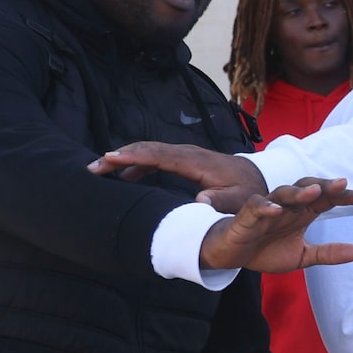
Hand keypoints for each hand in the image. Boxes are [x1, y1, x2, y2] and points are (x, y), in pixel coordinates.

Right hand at [92, 140, 267, 208]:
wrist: (260, 181)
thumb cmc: (250, 193)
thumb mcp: (241, 200)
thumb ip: (222, 201)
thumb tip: (199, 203)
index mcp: (198, 162)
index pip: (159, 155)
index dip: (133, 156)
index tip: (109, 158)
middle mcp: (189, 154)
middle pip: (148, 149)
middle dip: (120, 156)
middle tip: (92, 167)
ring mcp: (186, 155)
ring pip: (150, 152)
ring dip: (125, 159)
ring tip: (99, 171)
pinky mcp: (186, 160)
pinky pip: (157, 158)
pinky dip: (138, 163)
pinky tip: (124, 176)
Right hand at [195, 181, 352, 274]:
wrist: (230, 256)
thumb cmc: (264, 250)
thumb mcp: (302, 256)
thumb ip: (329, 253)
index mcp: (301, 213)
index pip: (325, 199)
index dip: (343, 196)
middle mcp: (286, 207)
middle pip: (306, 189)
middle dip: (324, 186)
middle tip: (342, 184)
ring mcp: (266, 210)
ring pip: (282, 194)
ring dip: (298, 192)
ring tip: (313, 192)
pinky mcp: (245, 217)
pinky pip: (255, 208)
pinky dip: (265, 207)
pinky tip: (276, 210)